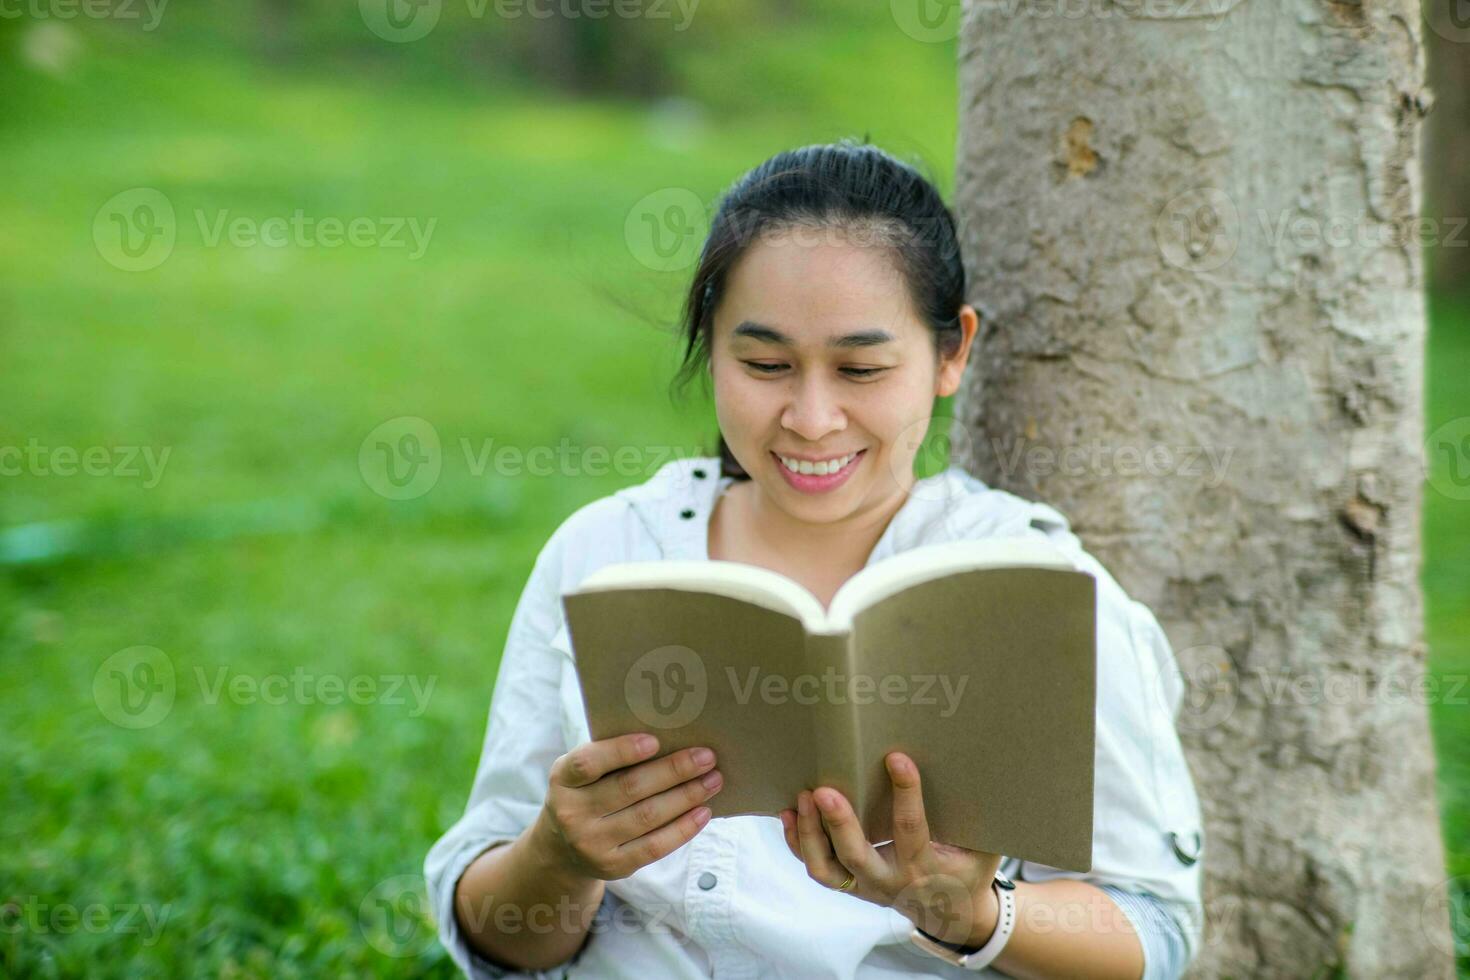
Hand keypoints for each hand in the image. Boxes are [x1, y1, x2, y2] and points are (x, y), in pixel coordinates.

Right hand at [533, 733, 721, 880]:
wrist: (562, 849)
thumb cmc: (585, 793)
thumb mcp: (582, 773)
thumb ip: (610, 757)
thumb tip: (672, 740)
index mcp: (562, 779)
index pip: (588, 763)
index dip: (621, 751)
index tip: (656, 741)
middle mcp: (571, 813)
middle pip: (629, 788)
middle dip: (674, 770)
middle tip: (707, 757)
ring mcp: (591, 844)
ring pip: (647, 816)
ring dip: (686, 796)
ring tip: (713, 780)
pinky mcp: (612, 866)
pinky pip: (655, 846)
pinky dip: (683, 828)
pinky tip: (704, 812)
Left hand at [778, 751, 1002, 947]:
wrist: (953, 914)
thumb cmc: (968, 870)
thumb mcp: (983, 846)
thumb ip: (975, 815)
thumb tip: (972, 765)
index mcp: (924, 867)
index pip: (911, 828)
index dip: (905, 792)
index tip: (896, 759)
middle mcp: (890, 880)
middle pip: (856, 856)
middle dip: (838, 823)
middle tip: (824, 790)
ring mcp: (865, 886)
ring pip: (827, 869)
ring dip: (809, 834)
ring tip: (802, 797)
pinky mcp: (850, 885)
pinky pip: (818, 868)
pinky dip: (798, 843)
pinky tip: (789, 813)